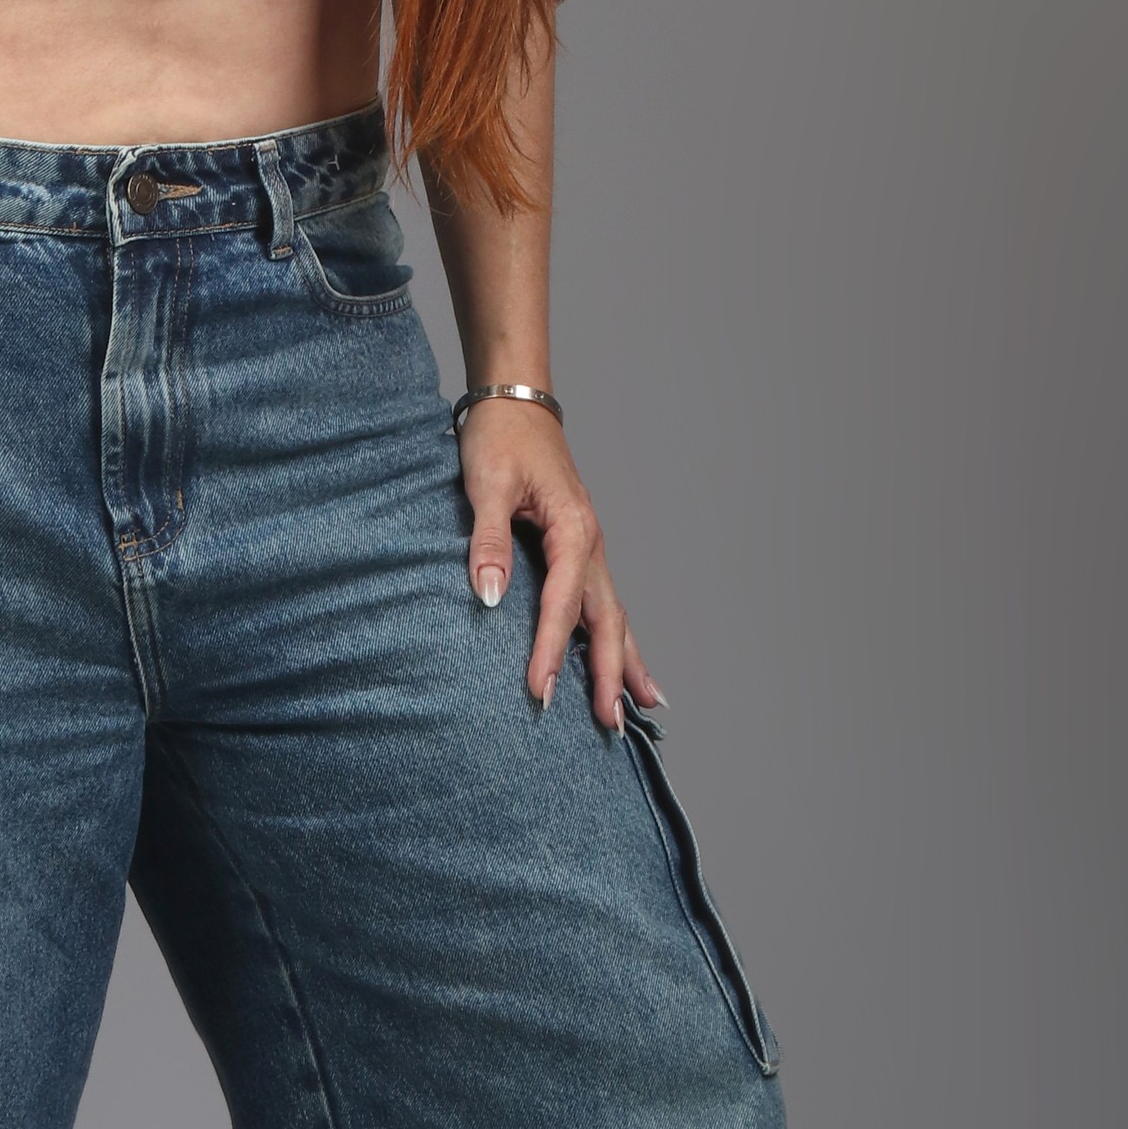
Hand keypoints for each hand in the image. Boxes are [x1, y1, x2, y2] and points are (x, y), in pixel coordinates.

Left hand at [459, 404, 663, 730]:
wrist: (515, 403)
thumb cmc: (500, 439)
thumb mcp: (486, 485)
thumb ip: (488, 542)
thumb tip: (490, 597)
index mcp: (573, 529)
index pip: (563, 604)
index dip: (552, 650)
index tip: (540, 692)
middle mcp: (591, 544)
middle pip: (608, 620)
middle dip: (611, 674)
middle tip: (609, 725)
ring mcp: (591, 549)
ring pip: (615, 616)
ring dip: (627, 662)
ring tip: (642, 709)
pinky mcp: (580, 551)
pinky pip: (604, 604)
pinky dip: (620, 639)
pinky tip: (629, 666)